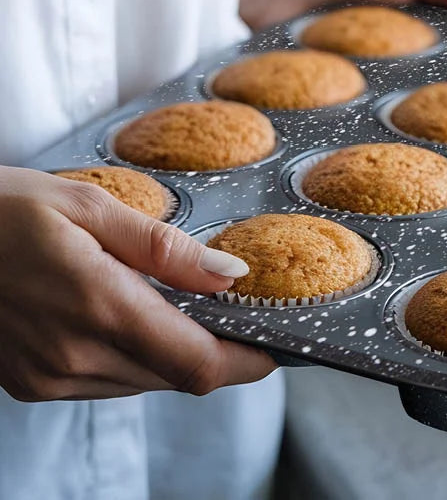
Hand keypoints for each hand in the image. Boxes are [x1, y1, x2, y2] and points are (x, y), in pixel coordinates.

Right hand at [0, 166, 275, 400]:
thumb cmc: (2, 209)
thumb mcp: (90, 207)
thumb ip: (167, 248)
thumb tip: (232, 274)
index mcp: (98, 307)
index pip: (198, 364)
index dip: (247, 363)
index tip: (274, 349)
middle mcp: (74, 357)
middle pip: (178, 376)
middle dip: (214, 351)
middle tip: (227, 314)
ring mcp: (50, 377)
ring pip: (146, 383)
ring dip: (174, 354)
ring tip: (174, 308)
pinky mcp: (33, 384)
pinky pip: (109, 383)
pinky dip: (135, 358)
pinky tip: (126, 319)